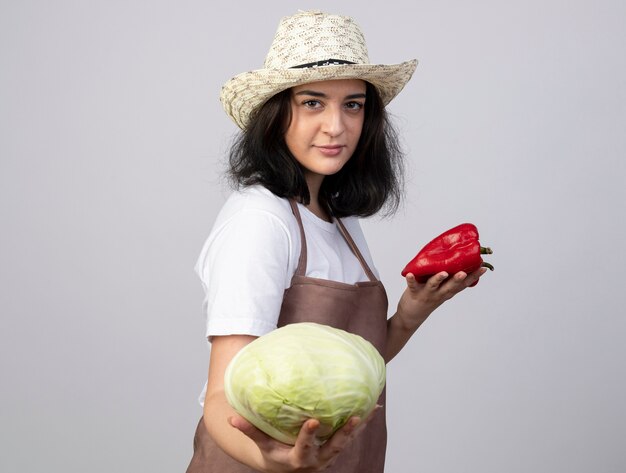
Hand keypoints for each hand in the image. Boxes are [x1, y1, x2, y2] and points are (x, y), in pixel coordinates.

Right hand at [229, 407, 379, 471]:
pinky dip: (363, 422)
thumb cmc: (272, 452)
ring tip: (371, 408)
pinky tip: (374, 406)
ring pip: (347, 440)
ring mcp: (329, 454)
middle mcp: (318, 459)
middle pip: (334, 447)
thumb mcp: (261, 444)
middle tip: (354, 418)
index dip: (309, 435)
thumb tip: (231, 417)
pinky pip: (351, 434)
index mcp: (298, 459)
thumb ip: (249, 431)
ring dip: (359, 426)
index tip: (312, 421)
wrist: (287, 467)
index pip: (305, 447)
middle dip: (345, 433)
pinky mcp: (336, 447)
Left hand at [397, 268, 487, 327]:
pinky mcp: (414, 292)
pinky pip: (412, 285)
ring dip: (438, 278)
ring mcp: (427, 293)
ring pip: (434, 285)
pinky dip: (411, 280)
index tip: (483, 268)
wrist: (412, 314)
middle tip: (464, 273)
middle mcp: (440, 293)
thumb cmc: (429, 296)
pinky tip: (410, 274)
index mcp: (448, 291)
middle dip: (458, 279)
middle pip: (450, 286)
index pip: (463, 284)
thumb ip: (449, 277)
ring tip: (443, 273)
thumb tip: (456, 258)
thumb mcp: (442, 288)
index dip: (473, 277)